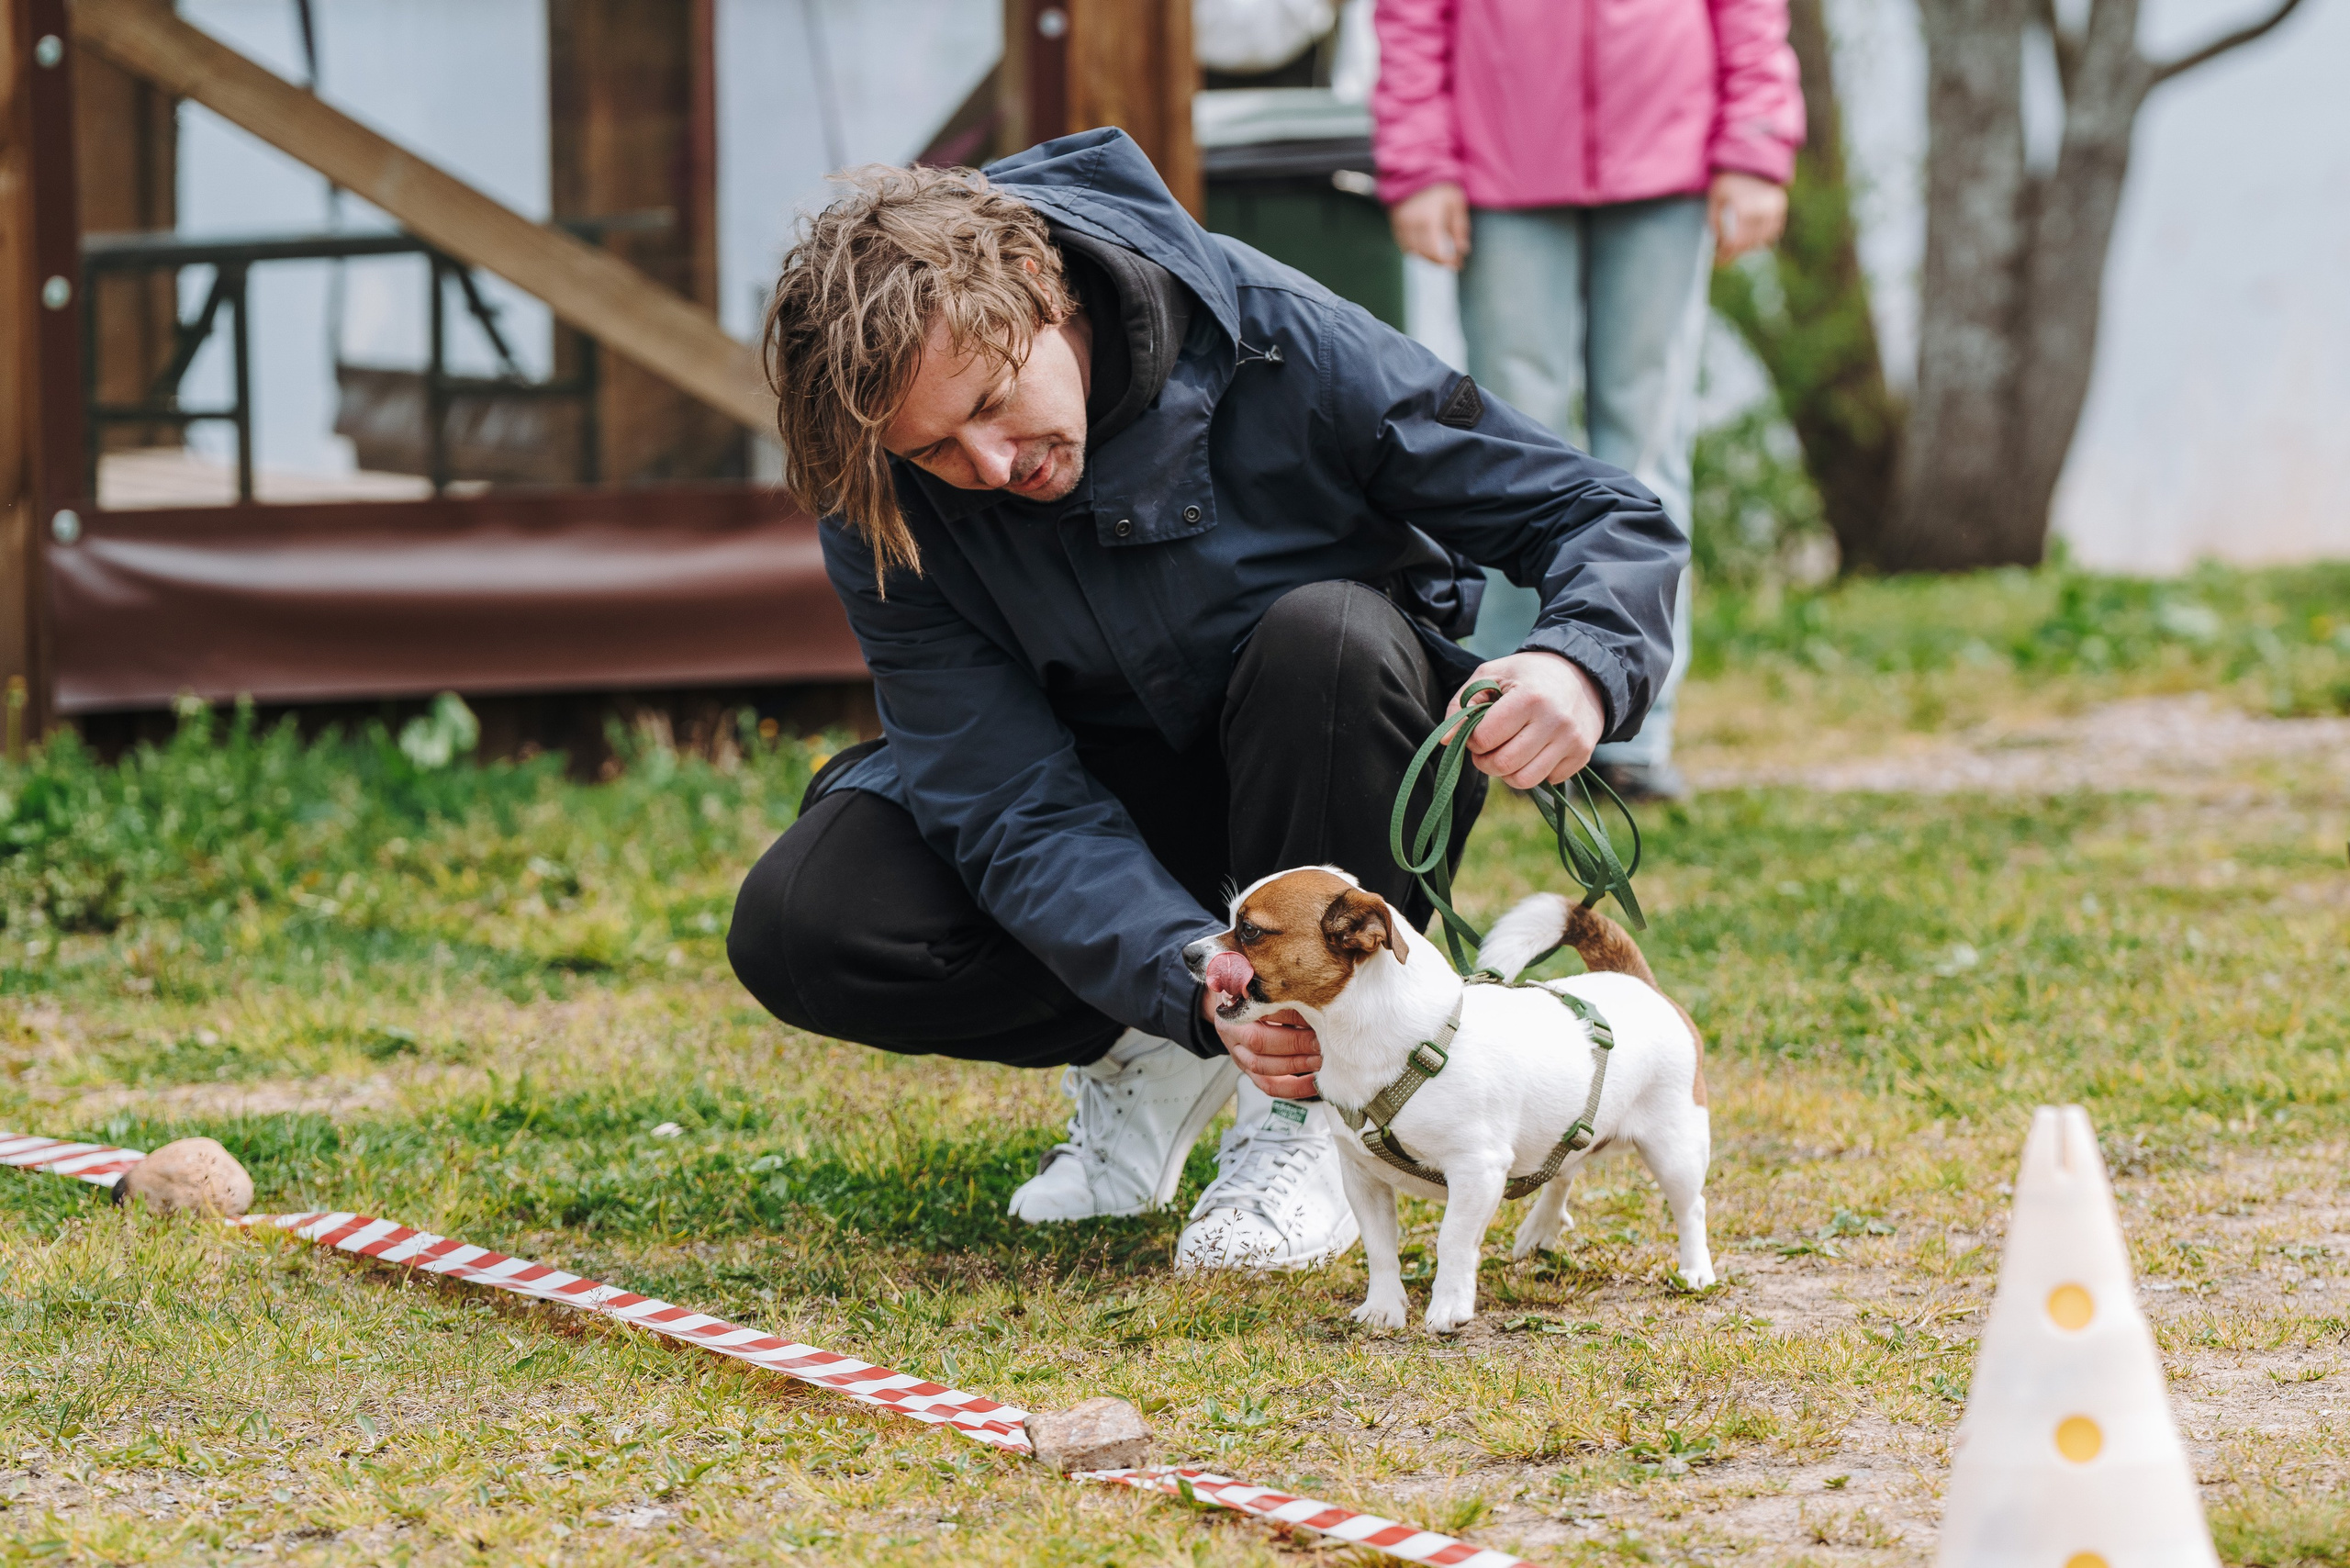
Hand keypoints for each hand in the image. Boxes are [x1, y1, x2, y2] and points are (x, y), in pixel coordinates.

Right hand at [1206, 995, 1322, 1099]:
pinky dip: (1295, 1088)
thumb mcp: (1257, 983)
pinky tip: (1315, 1082)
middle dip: (1296, 1043)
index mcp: (1233, 1010)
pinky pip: (1270, 1087)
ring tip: (1321, 1060)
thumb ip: (1275, 987)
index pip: (1260, 1015)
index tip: (1316, 1013)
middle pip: (1260, 1043)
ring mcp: (1240, 1057)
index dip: (1290, 1015)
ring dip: (1297, 1065)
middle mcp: (1233, 1036)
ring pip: (1264, 1068)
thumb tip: (1310, 990)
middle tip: (1322, 1041)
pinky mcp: (1250, 1073)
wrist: (1229, 1006)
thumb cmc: (1249, 992)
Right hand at [1389, 181, 1469, 270]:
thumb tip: (1463, 251)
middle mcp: (1412, 225)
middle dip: (1439, 262)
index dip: (1447, 262)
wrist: (1417, 169)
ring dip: (1427, 258)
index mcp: (1429, 220)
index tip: (1457, 266)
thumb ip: (1460, 228)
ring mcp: (1401, 225)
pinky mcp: (1395, 223)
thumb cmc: (1441, 186)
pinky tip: (1426, 248)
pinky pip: (1404, 244)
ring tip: (1440, 257)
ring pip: (1412, 251)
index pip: (1436, 251)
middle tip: (1451, 263)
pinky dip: (1415, 250)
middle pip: (1424, 254)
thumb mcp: (1456, 204)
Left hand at [1449, 651, 1606, 788]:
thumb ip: (1461, 705)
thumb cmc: (1527, 675)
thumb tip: (1445, 740)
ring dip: (1507, 772)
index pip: (1486, 739)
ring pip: (1524, 781)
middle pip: (1503, 764)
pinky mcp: (1583, 755)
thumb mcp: (1490, 675)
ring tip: (1507, 752)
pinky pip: (1547, 781)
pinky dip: (1534, 771)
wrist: (1582, 675)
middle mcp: (1555, 721)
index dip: (1473, 740)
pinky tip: (1535, 750)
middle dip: (1485, 761)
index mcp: (1530, 697)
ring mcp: (1572, 740)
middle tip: (1487, 747)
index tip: (1478, 731)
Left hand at [1708, 171, 1786, 262]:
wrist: (1751, 157)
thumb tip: (1716, 244)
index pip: (1735, 243)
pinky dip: (1762, 238)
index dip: (1725, 255)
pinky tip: (1750, 238)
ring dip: (1749, 247)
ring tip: (1736, 247)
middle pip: (1748, 244)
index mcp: (1744, 209)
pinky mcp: (1780, 207)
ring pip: (1762, 240)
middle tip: (1725, 257)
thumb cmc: (1728, 178)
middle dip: (1735, 253)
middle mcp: (1762, 211)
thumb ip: (1714, 222)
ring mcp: (1774, 209)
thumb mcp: (1715, 199)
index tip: (1718, 261)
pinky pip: (1773, 231)